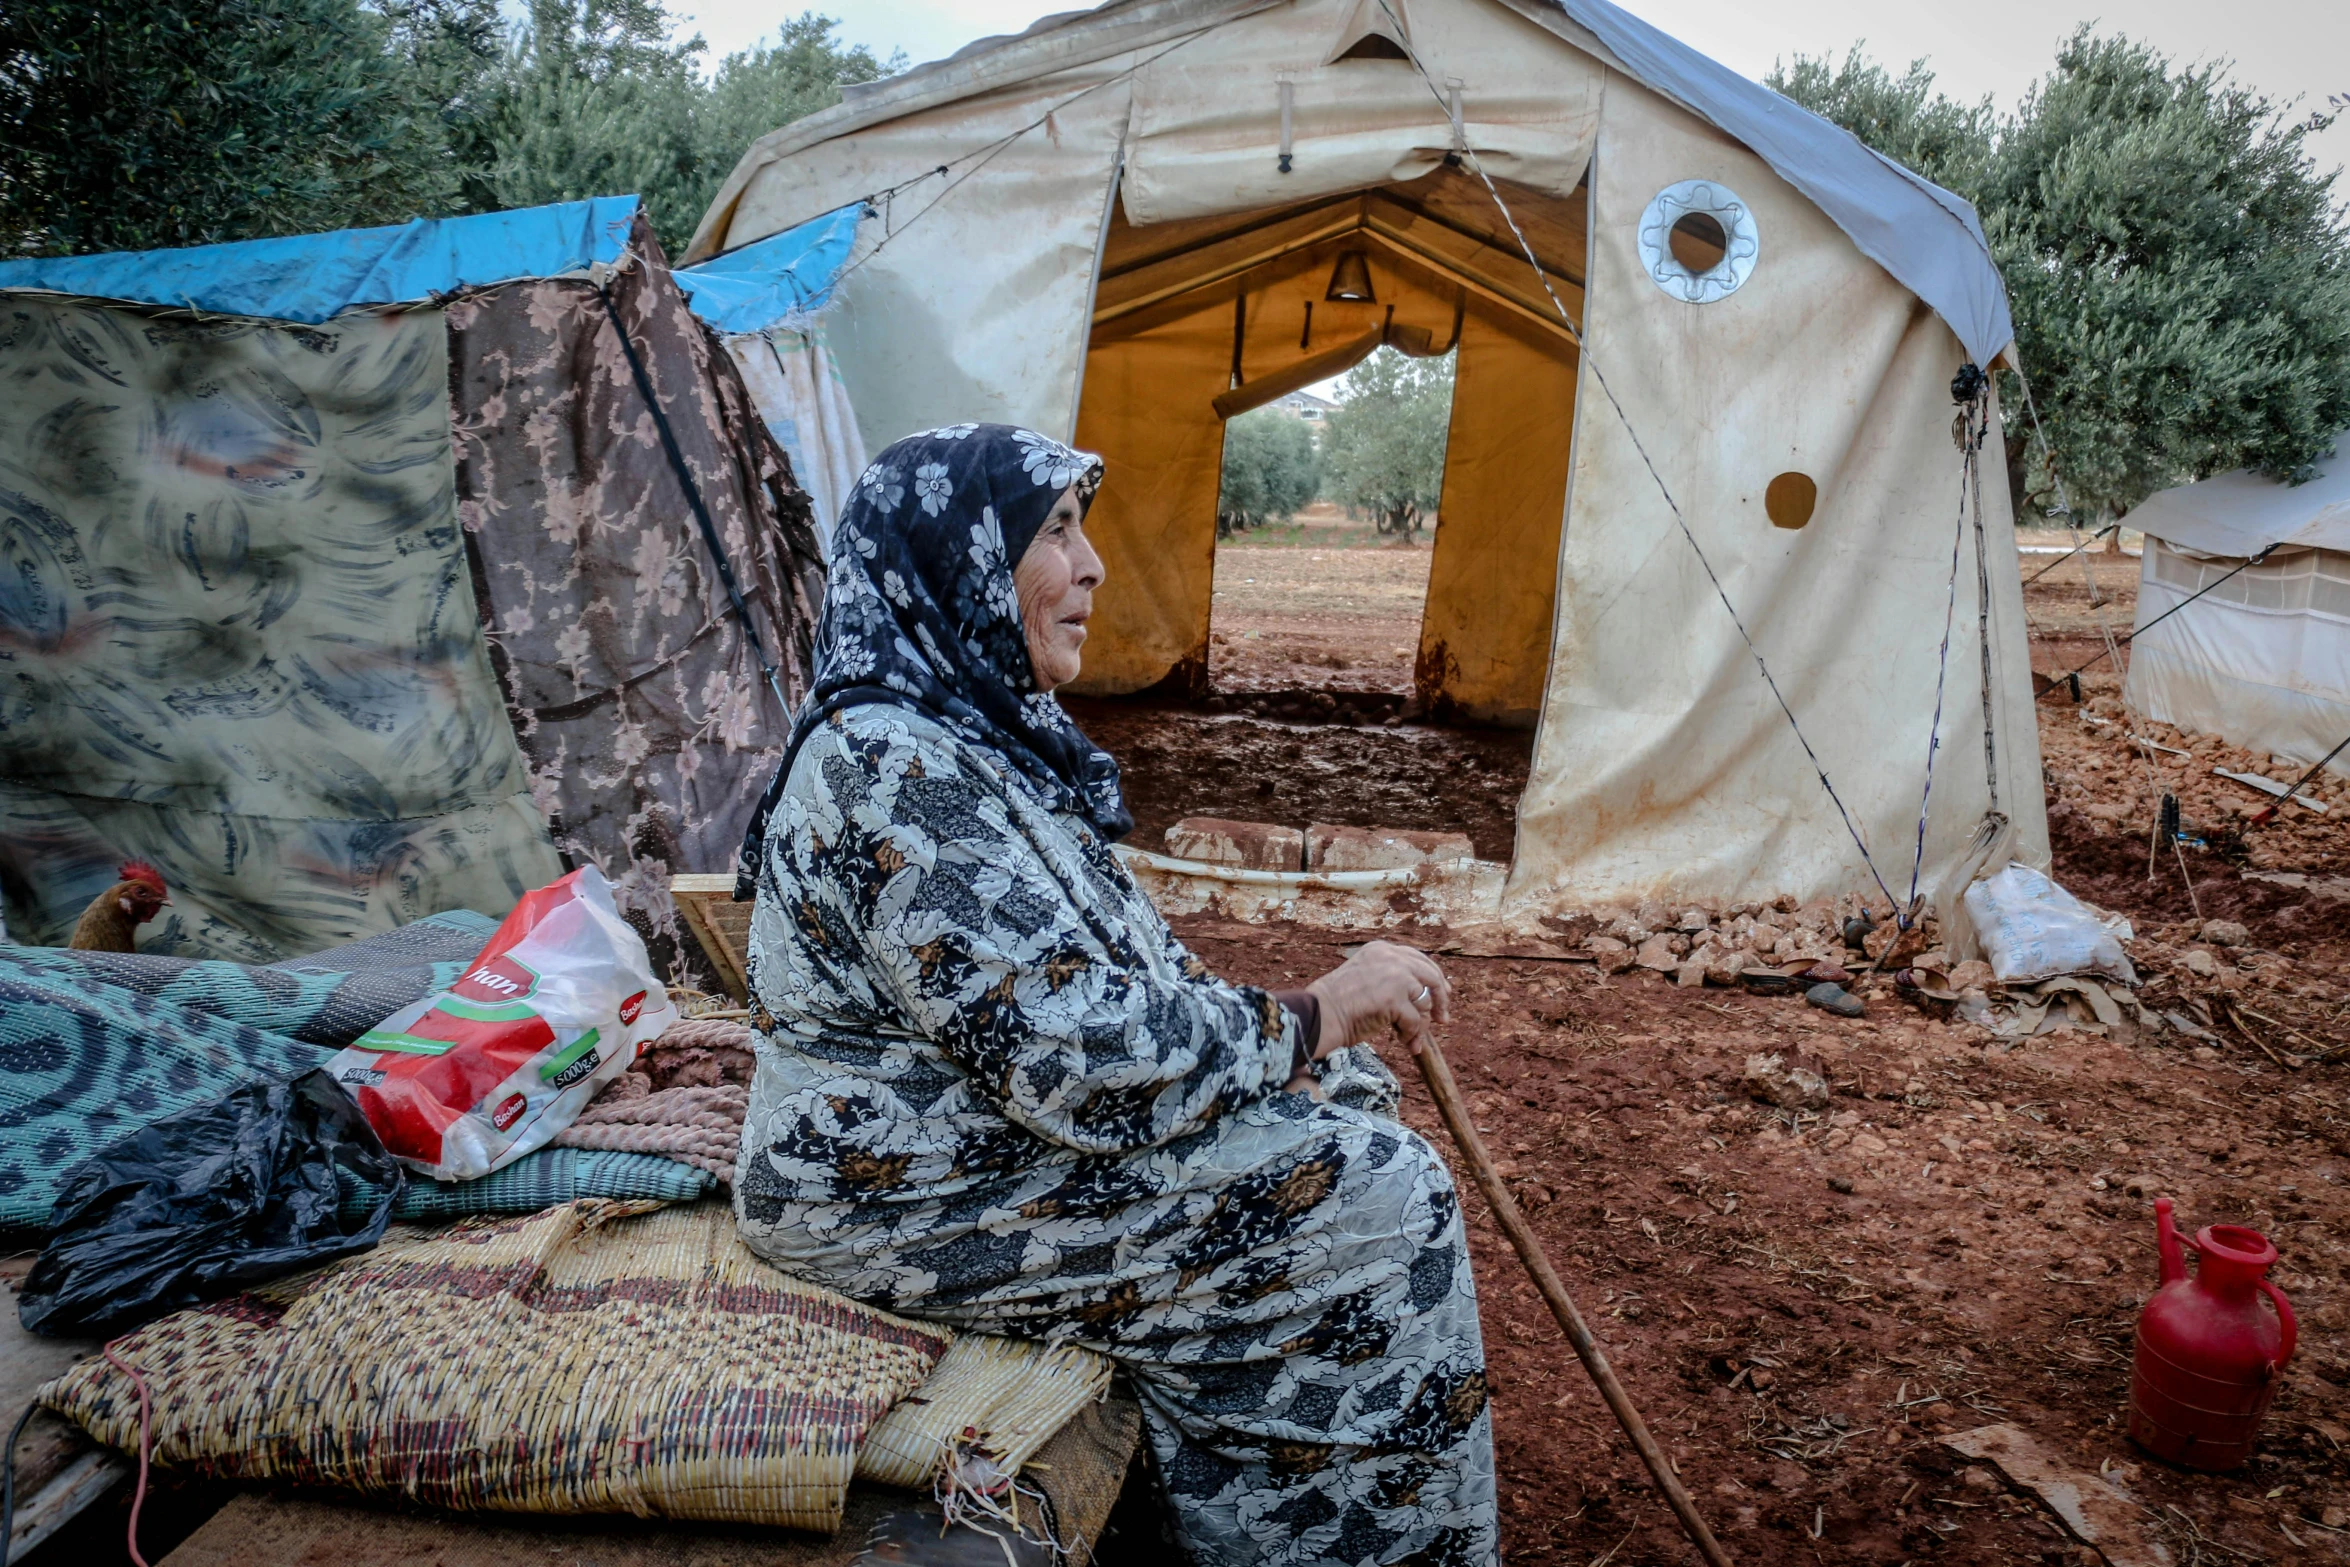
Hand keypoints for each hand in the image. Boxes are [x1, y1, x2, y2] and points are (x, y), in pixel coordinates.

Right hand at [1304, 940, 1450, 1058]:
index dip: (1433, 977)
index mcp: (1381, 949)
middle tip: (1442, 1019)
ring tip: (1411, 1039)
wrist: (1319, 1014)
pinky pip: (1415, 1020)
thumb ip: (1390, 979)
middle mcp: (1390, 957)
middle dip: (1440, 999)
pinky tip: (1406, 1043)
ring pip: (1424, 1001)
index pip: (1418, 959)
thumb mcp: (1365, 978)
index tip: (1442, 993)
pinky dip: (1413, 1034)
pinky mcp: (1395, 999)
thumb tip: (1420, 998)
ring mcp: (1395, 976)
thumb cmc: (1336, 1003)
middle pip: (1430, 975)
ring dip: (1421, 1024)